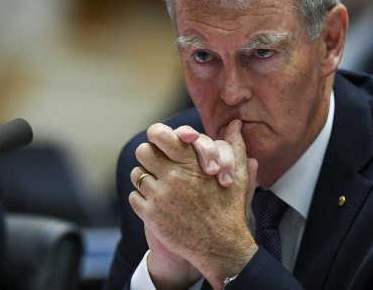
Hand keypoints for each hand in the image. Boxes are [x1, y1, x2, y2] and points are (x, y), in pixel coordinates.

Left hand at [129, 119, 257, 288]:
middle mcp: (174, 176)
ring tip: (157, 185)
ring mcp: (161, 196)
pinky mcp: (151, 215)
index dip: (158, 136)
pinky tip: (155, 203)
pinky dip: (142, 199)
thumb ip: (235, 146)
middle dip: (149, 155)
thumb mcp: (238, 176)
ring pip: (137, 174)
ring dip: (145, 178)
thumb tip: (235, 124)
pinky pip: (134, 197)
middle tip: (156, 163)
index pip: (161, 136)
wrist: (221, 247)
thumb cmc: (230, 210)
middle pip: (143, 151)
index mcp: (193, 163)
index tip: (161, 142)